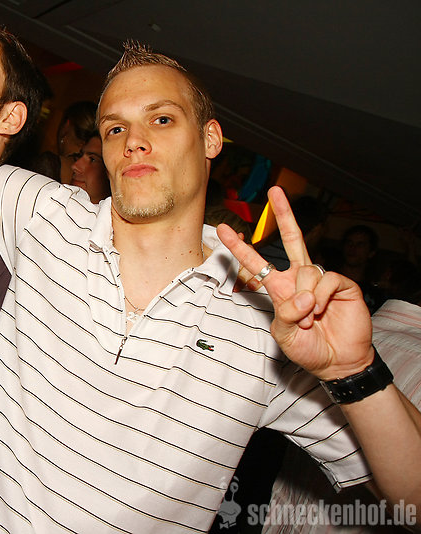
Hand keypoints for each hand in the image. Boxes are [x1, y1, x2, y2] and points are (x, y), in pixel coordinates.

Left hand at [217, 186, 372, 380]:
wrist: (337, 362)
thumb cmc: (308, 348)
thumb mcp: (285, 333)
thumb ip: (286, 313)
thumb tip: (302, 293)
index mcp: (280, 288)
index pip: (257, 263)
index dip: (240, 247)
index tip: (223, 229)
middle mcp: (299, 278)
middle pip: (292, 239)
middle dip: (284, 213)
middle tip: (275, 190)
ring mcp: (321, 279)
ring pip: (307, 271)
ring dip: (306, 298)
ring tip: (311, 319)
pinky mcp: (342, 285)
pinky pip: (326, 280)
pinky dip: (320, 298)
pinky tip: (322, 310)